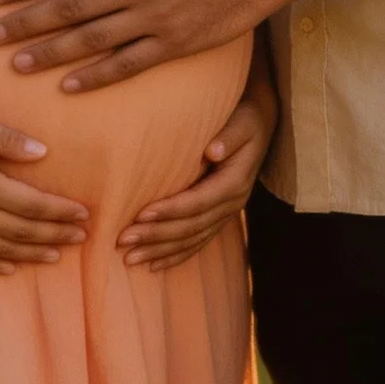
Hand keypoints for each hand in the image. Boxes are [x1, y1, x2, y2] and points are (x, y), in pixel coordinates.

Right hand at [0, 95, 89, 275]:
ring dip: (28, 253)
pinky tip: (6, 267)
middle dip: (52, 235)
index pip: (30, 204)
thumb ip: (3, 139)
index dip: (59, 212)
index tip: (83, 215)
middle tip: (81, 238)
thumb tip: (42, 153)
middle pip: (18, 231)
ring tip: (54, 257)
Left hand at [119, 76, 278, 270]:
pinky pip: (197, 242)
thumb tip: (213, 151)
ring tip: (130, 257)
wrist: (261, 123)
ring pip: (191, 239)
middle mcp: (232, 204)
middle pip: (191, 226)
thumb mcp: (243, 121)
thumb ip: (230, 135)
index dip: (171, 210)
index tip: (141, 213)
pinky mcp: (219, 217)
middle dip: (156, 235)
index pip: (199, 202)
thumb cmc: (245, 117)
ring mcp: (226, 214)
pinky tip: (155, 266)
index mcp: (235, 182)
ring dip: (160, 250)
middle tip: (123, 240)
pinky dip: (176, 256)